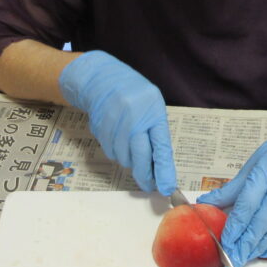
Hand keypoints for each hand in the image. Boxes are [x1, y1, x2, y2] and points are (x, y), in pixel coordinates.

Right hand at [59, 51, 175, 193]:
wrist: (102, 79)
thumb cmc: (134, 95)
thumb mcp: (152, 107)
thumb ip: (155, 133)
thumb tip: (159, 168)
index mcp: (153, 108)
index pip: (160, 145)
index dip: (163, 169)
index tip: (167, 187)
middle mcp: (134, 114)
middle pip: (140, 154)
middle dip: (144, 174)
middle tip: (148, 184)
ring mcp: (114, 119)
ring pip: (123, 156)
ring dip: (128, 160)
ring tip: (130, 147)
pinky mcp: (99, 125)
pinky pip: (109, 151)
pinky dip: (115, 152)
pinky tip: (117, 139)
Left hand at [197, 114, 266, 266]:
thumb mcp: (249, 168)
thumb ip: (229, 190)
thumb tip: (205, 204)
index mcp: (265, 172)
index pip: (248, 205)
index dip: (236, 228)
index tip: (225, 244)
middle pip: (264, 220)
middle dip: (247, 243)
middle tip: (234, 260)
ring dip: (261, 247)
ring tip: (246, 257)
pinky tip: (266, 251)